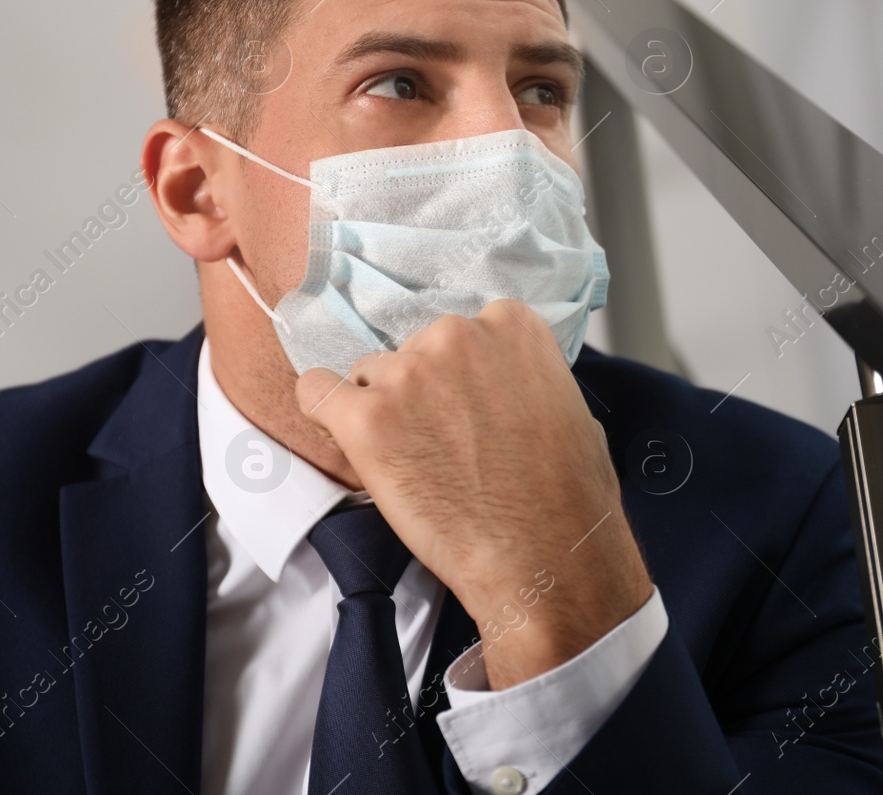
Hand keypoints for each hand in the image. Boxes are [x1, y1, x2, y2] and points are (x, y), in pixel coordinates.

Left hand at [296, 299, 652, 688]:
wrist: (545, 557)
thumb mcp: (567, 406)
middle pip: (410, 350)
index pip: (457, 332)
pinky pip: (315, 392)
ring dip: (381, 412)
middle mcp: (455, 333)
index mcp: (509, 324)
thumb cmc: (567, 498)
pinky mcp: (366, 418)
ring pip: (368, 376)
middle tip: (440, 446)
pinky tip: (343, 438)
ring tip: (412, 464)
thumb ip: (521, 376)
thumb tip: (498, 385)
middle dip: (418, 393)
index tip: (462, 409)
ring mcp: (408, 373)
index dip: (455, 376)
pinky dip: (323, 413)